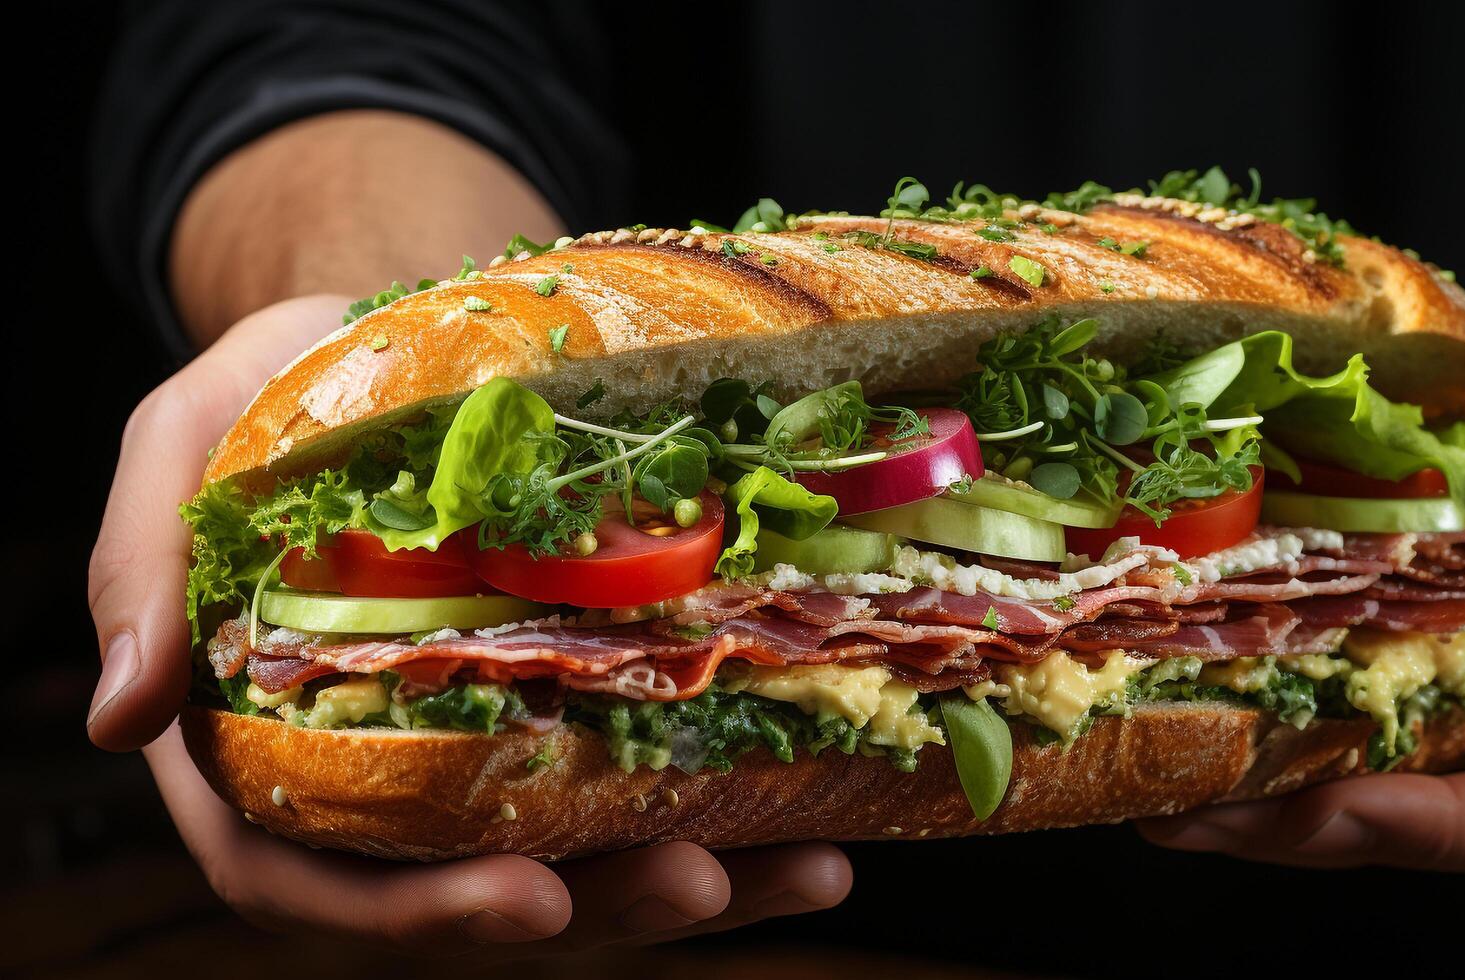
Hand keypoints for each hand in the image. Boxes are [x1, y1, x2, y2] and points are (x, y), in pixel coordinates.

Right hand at [87, 296, 850, 951]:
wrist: (393, 337)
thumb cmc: (280, 391)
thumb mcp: (180, 442)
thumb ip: (143, 566)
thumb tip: (117, 717)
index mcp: (271, 742)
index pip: (315, 872)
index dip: (411, 910)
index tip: (523, 896)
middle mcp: (391, 770)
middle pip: (481, 884)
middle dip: (596, 905)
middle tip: (696, 882)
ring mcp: (497, 743)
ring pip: (591, 853)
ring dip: (700, 879)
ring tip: (804, 864)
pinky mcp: (583, 699)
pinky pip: (658, 774)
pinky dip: (745, 805)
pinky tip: (832, 811)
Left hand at [1136, 285, 1464, 879]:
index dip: (1453, 829)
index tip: (1339, 800)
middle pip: (1447, 831)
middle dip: (1318, 834)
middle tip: (1197, 815)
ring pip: (1379, 805)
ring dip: (1265, 817)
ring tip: (1161, 803)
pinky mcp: (1407, 682)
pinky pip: (1340, 741)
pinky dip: (1259, 752)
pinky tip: (1170, 733)